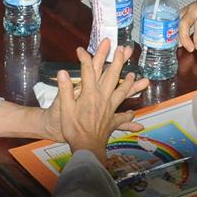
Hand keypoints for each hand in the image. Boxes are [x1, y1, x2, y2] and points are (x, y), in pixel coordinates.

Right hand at [53, 40, 143, 155]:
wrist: (86, 147)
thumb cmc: (73, 128)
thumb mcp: (65, 108)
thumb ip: (65, 89)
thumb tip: (62, 71)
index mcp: (90, 93)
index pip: (88, 71)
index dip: (85, 58)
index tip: (80, 49)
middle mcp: (103, 98)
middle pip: (112, 76)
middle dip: (118, 61)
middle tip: (124, 49)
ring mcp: (110, 109)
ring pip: (122, 92)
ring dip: (129, 83)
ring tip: (134, 75)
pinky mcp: (112, 121)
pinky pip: (122, 118)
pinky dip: (128, 117)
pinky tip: (133, 115)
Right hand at [179, 0, 196, 52]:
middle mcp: (195, 8)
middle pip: (185, 22)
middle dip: (185, 37)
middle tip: (190, 49)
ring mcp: (187, 9)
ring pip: (179, 22)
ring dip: (179, 35)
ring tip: (182, 47)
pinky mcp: (183, 11)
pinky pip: (177, 22)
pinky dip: (177, 31)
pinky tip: (179, 41)